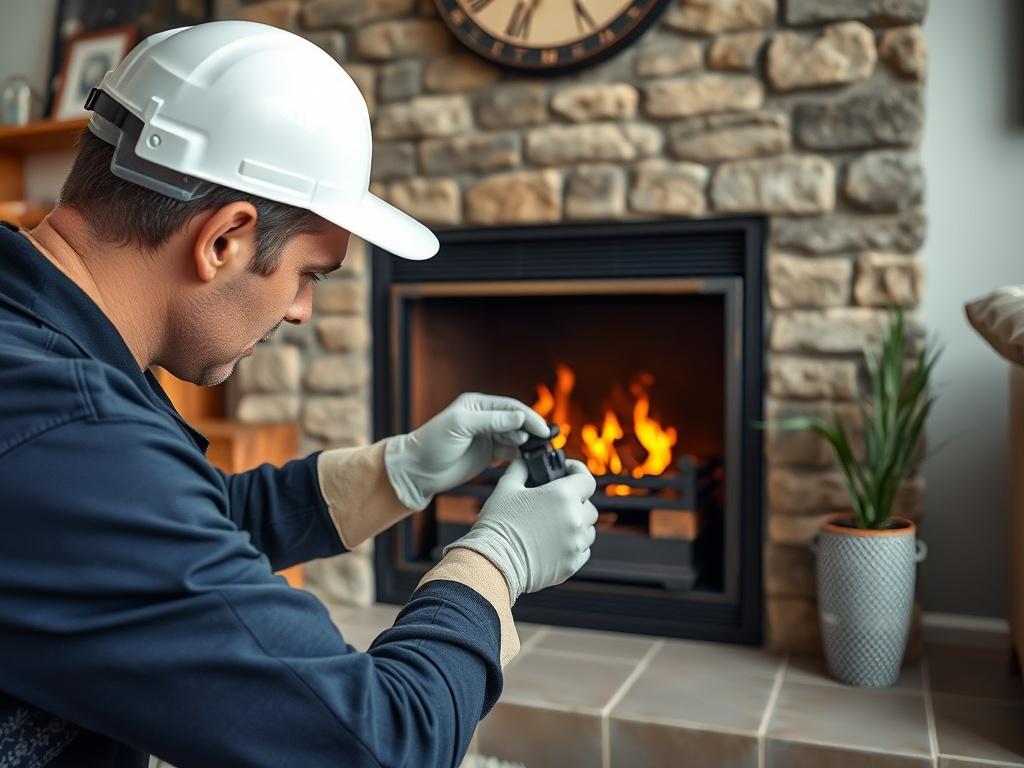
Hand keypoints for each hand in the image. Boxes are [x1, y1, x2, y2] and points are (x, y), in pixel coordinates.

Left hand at [385, 392, 550, 509]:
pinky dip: (521, 455)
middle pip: (517, 421)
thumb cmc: (433, 442)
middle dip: (531, 430)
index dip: (528, 416)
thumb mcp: (461, 425)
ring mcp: (488, 437)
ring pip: (516, 437)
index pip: (510, 406)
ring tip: (533, 450)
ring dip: (526, 443)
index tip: (541, 428)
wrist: (419, 471)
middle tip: (544, 440)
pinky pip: (511, 453)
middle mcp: (485, 419)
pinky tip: (526, 458)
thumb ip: (492, 420)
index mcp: (478, 405)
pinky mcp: (489, 455)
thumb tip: (520, 416)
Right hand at [444, 459, 597, 600]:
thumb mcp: (506, 487)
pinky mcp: (572, 564)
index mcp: (563, 496)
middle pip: (589, 506)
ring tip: (555, 524)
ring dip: (577, 524)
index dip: (578, 471)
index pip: (587, 479)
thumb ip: (521, 469)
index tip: (568, 471)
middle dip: (576, 501)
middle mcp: (575, 519)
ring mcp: (575, 544)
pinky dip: (573, 544)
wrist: (493, 562)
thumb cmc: (498, 524)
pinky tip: (554, 542)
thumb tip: (527, 463)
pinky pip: (582, 550)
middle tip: (556, 502)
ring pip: (588, 529)